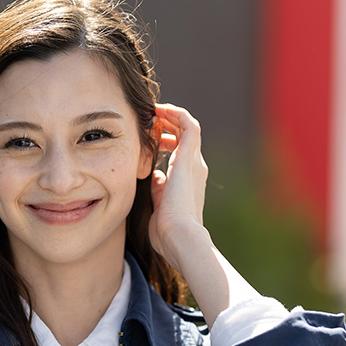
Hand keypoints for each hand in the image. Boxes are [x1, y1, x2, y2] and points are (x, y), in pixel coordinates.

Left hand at [148, 103, 209, 275]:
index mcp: (187, 181)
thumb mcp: (159, 205)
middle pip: (184, 137)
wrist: (178, 235)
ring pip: (188, 128)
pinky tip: (161, 109)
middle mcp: (194, 169)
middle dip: (168, 125)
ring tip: (155, 110)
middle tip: (150, 119)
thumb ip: (158, 189)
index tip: (150, 136)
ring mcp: (193, 162)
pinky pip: (189, 125)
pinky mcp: (189, 157)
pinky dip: (177, 114)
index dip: (166, 140)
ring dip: (172, 116)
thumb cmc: (166, 231)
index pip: (180, 152)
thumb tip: (154, 177)